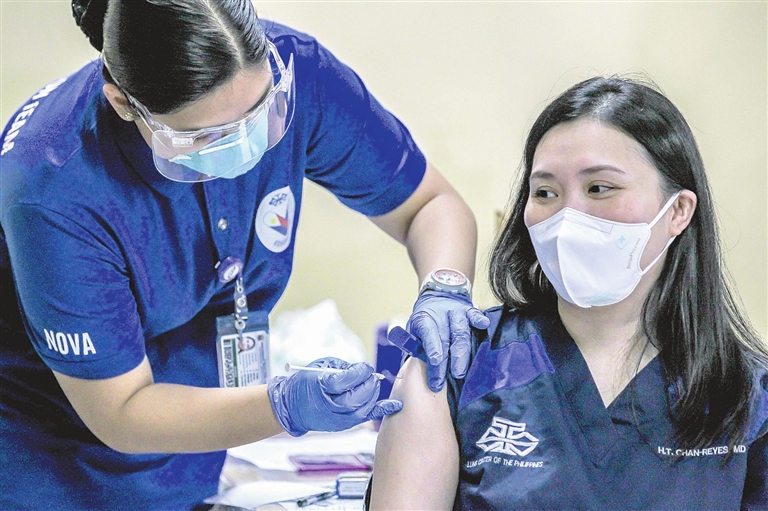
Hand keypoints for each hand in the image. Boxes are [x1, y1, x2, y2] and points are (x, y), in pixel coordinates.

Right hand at [268, 357, 402, 436]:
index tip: (365, 367)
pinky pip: (365, 418)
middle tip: (372, 376)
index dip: (359, 373)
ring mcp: (337, 419)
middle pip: (356, 397)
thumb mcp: (320, 367)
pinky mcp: (343, 425)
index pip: (345, 381)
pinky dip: (380, 410)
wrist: (292, 407)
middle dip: (368, 384)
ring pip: (362, 409)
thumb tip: (362, 370)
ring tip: (374, 384)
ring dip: (373, 395)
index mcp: (320, 388)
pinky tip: (394, 405)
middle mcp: (329, 406)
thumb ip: (341, 368)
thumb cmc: (306, 383)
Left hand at [407, 291, 489, 391]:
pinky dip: (479, 319)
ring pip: (461, 331)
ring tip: (463, 370)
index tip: (436, 362)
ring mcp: (456, 312)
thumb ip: (418, 347)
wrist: (436, 298)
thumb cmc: (426, 322)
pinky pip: (475, 314)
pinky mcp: (468, 310)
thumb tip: (420, 372)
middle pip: (447, 338)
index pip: (428, 334)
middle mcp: (440, 315)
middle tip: (453, 376)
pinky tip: (484, 325)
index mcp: (424, 319)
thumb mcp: (415, 331)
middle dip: (450, 359)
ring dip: (463, 351)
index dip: (433, 348)